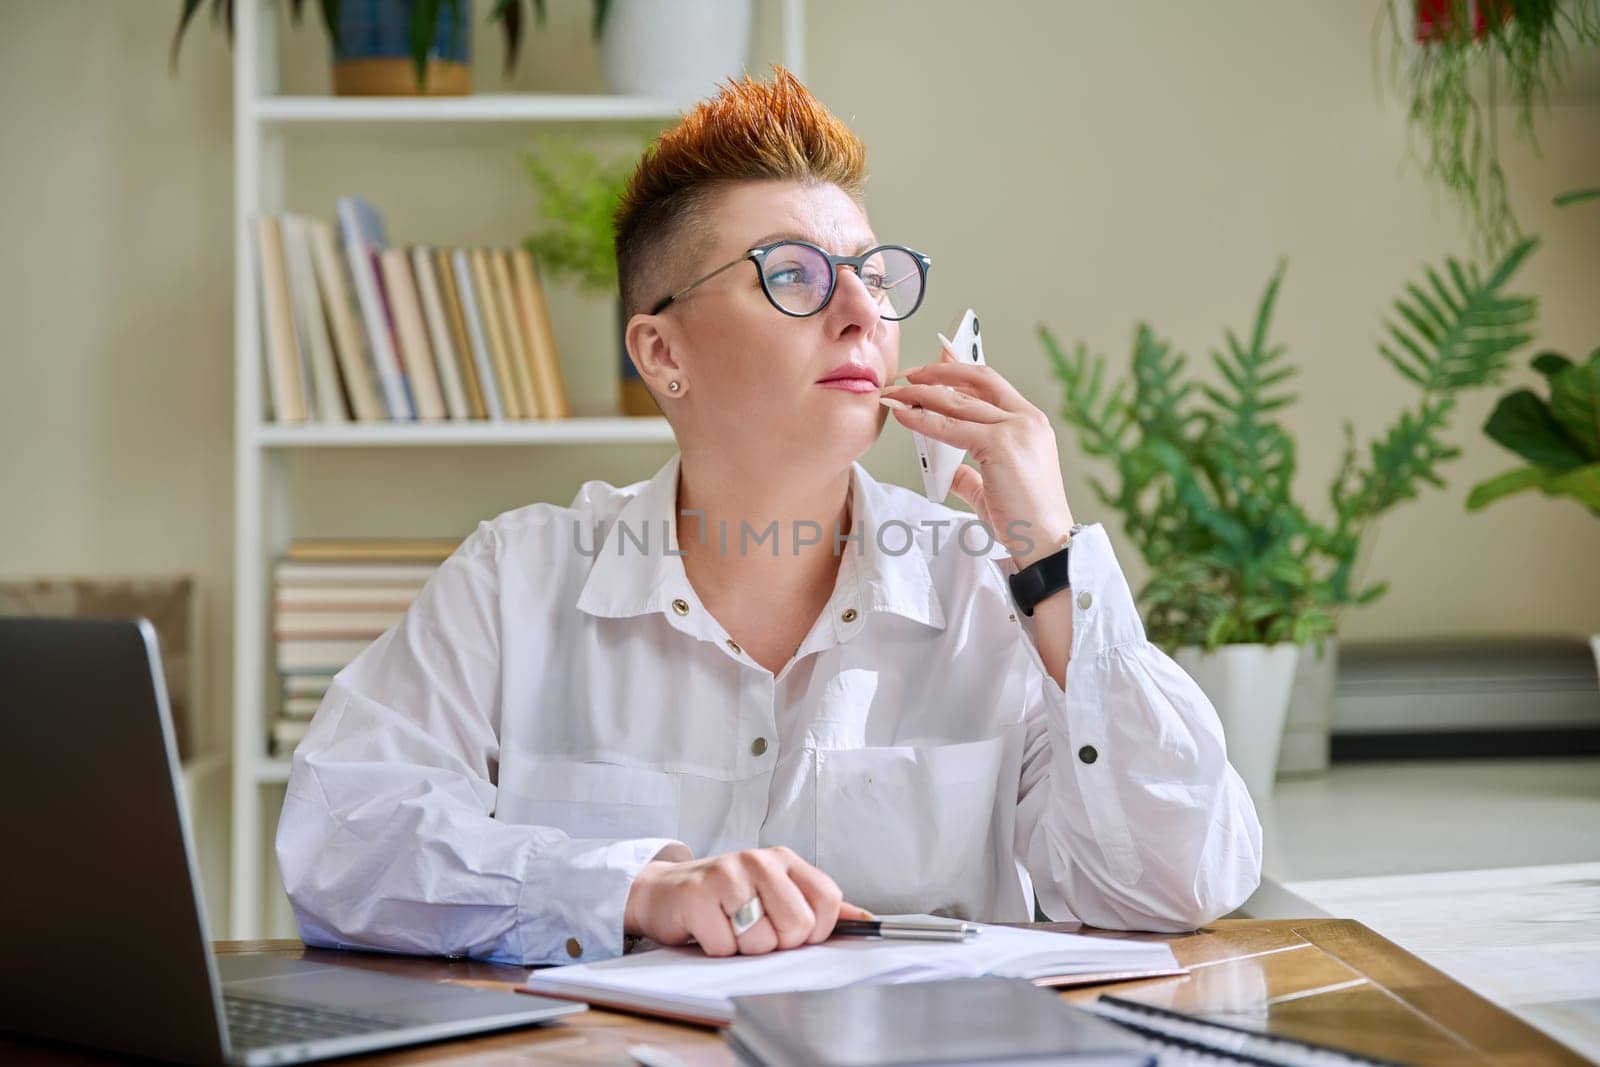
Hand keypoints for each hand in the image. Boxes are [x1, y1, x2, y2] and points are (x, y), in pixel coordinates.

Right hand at [623, 846, 873, 956]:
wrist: (665, 892)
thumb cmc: (724, 897)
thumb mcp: (775, 893)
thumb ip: (818, 906)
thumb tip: (865, 921)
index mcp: (784, 860)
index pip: (828, 900)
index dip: (816, 930)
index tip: (794, 932)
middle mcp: (759, 861)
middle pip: (798, 924)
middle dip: (778, 942)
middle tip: (755, 930)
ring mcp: (728, 874)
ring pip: (761, 940)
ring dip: (744, 949)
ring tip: (729, 928)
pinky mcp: (698, 894)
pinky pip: (726, 947)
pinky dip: (717, 949)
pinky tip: (708, 929)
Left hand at [880, 337, 1075, 566]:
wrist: (1044, 542)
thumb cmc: (1025, 520)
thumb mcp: (995, 488)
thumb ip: (972, 475)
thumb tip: (950, 471)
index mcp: (1031, 423)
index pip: (992, 384)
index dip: (962, 369)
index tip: (939, 356)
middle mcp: (1027, 420)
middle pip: (977, 381)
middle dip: (939, 372)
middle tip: (909, 375)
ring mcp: (1016, 429)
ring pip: (959, 401)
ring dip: (922, 393)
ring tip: (897, 393)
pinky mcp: (1001, 445)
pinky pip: (951, 427)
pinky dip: (923, 419)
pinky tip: (904, 414)